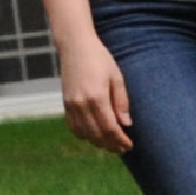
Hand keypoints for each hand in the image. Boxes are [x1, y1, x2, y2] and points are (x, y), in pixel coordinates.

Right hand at [57, 36, 133, 154]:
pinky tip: (95, 135)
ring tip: (111, 144)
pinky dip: (85, 135)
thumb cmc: (100, 59)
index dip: (120, 140)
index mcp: (96, 96)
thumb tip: (126, 124)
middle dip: (111, 145)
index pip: (110, 128)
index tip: (130, 144)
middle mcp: (81, 104)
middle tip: (124, 148)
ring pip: (84, 134)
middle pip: (97, 135)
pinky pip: (74, 128)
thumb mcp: (116, 77)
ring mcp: (71, 105)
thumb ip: (121, 102)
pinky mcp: (65, 104)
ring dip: (98, 142)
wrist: (75, 46)